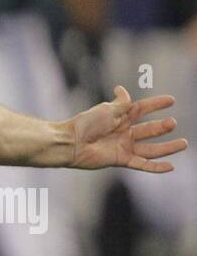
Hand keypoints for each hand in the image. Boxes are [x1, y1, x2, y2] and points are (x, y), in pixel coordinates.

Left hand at [66, 87, 186, 173]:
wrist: (71, 143)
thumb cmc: (86, 124)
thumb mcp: (107, 109)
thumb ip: (120, 102)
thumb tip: (121, 88)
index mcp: (121, 117)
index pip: (143, 108)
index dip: (157, 104)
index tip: (171, 100)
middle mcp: (124, 132)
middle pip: (149, 129)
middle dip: (162, 127)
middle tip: (172, 123)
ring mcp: (123, 147)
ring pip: (151, 148)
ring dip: (167, 147)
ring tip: (184, 143)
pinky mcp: (121, 160)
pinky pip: (142, 164)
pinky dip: (156, 167)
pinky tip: (170, 167)